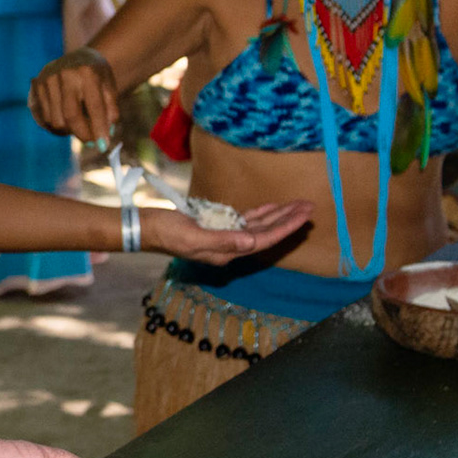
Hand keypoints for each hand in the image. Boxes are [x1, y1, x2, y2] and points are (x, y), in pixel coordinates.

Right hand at [29, 47, 120, 145]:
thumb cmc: (97, 77)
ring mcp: (47, 79)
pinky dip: (58, 125)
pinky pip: (45, 118)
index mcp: (87, 72)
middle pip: (71, 117)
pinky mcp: (36, 86)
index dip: (98, 129)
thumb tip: (105, 136)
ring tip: (80, 123)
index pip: (93, 106)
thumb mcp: (110, 88)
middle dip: (83, 134)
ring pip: (56, 121)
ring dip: (70, 130)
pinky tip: (67, 117)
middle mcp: (64, 74)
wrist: (79, 59)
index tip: (103, 146)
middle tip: (92, 142)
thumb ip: (110, 110)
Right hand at [141, 200, 312, 265]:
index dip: (285, 227)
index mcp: (227, 252)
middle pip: (267, 232)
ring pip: (260, 226)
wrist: (147, 228)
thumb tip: (251, 241)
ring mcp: (225, 237)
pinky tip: (273, 207)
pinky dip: (262, 213)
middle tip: (310, 207)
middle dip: (289, 220)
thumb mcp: (193, 237)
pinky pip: (247, 220)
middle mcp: (231, 247)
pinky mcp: (218, 226)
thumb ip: (223, 241)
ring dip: (280, 215)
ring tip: (299, 205)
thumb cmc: (167, 232)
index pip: (263, 239)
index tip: (304, 216)